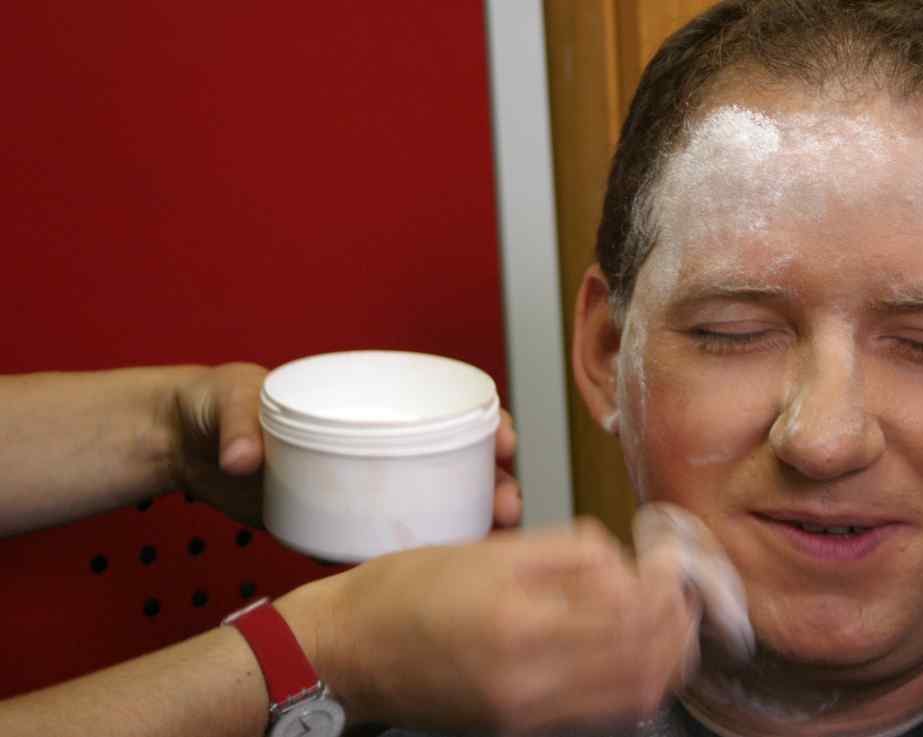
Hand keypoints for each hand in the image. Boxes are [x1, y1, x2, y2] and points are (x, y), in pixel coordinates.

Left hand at [170, 364, 523, 529]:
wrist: (180, 446)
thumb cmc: (214, 403)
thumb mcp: (229, 395)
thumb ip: (238, 420)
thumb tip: (243, 458)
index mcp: (363, 400)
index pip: (440, 405)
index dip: (482, 420)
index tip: (504, 437)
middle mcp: (375, 442)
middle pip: (451, 460)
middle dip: (491, 480)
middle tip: (507, 504)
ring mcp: (360, 485)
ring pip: (430, 501)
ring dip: (467, 519)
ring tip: (490, 540)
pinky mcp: (336, 520)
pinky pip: (386, 536)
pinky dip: (415, 551)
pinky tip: (439, 571)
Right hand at [278, 519, 698, 730]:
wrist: (350, 652)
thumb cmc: (403, 591)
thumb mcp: (487, 550)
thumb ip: (566, 553)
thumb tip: (623, 560)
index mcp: (517, 618)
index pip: (628, 608)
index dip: (662, 581)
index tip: (667, 557)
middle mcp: (528, 676)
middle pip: (644, 657)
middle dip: (677, 618)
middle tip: (680, 586)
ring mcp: (528, 711)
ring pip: (635, 693)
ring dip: (668, 654)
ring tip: (670, 617)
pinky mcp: (523, 726)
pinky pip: (605, 711)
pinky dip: (638, 681)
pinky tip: (638, 651)